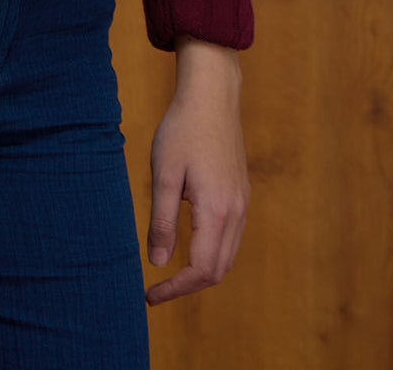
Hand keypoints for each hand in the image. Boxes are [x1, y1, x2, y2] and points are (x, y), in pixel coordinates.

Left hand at [145, 35, 249, 305]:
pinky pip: (231, 237)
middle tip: (156, 289)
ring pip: (227, 255)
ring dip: (201, 271)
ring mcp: (242, 203)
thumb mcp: (164, 174)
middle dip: (188, 285)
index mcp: (216, 210)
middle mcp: (236, 212)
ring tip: (170, 272)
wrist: (212, 96)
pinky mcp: (240, 193)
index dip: (176, 288)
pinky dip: (212, 251)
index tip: (150, 295)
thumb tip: (158, 263)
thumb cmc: (182, 130)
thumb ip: (162, 221)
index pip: (201, 269)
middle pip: (218, 270)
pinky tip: (190, 244)